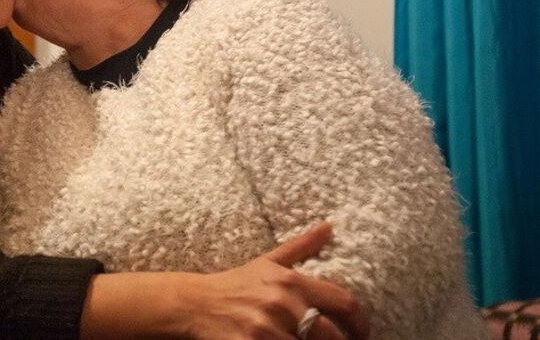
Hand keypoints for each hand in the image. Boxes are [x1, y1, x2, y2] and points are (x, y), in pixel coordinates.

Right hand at [80, 223, 368, 339]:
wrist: (195, 304)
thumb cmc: (235, 284)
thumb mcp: (267, 263)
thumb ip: (301, 247)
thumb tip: (328, 227)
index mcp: (291, 282)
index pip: (344, 302)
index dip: (360, 322)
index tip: (360, 334)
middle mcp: (283, 304)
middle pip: (332, 335)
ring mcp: (267, 329)